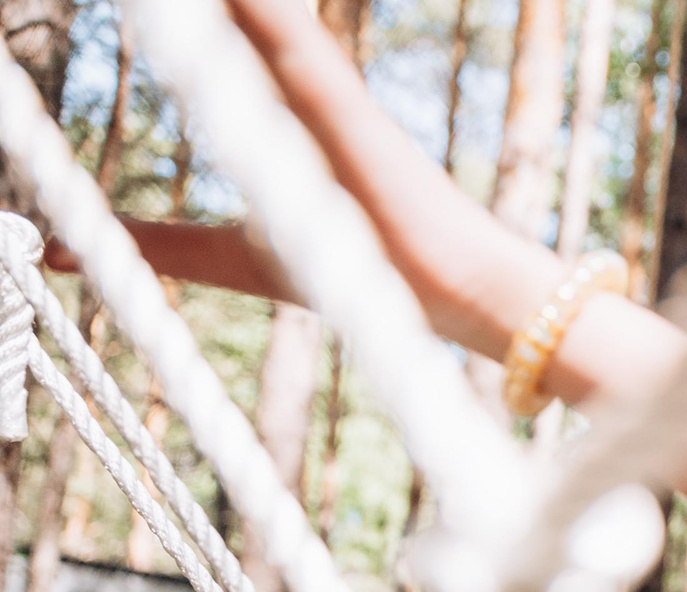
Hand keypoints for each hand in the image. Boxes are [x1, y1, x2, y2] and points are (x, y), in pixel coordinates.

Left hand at [120, 0, 563, 355]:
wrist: (449, 285)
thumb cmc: (354, 272)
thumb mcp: (230, 257)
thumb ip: (156, 243)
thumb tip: (55, 252)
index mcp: (274, 106)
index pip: (217, 33)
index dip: (183, 15)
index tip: (152, 3)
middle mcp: (292, 83)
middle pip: (234, 14)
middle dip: (195, 4)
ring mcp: (315, 86)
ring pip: (254, 14)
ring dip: (220, 2)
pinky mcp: (334, 99)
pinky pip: (283, 30)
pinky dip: (253, 10)